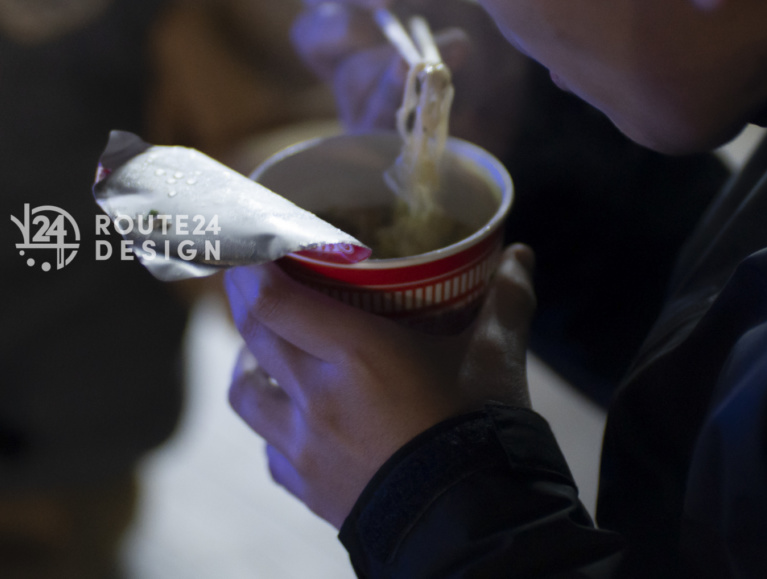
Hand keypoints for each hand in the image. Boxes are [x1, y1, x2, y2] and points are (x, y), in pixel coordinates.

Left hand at [225, 244, 536, 527]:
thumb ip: (505, 299)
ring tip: (268, 350)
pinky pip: (269, 449)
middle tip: (255, 277)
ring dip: (249, 362)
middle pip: (253, 333)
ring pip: (245, 393)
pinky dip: (273, 425)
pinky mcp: (307, 487)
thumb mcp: (497, 358)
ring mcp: (304, 447)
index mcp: (357, 355)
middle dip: (245, 297)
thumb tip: (521, 255)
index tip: (253, 239)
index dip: (251, 263)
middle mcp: (317, 398)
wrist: (471, 526)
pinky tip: (297, 421)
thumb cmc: (481, 433)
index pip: (273, 298)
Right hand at [291, 0, 527, 152]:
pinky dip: (407, 90)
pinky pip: (376, 116)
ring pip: (350, 76)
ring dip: (395, 55)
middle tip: (392, 0)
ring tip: (451, 42)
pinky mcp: (376, 140)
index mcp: (349, 19)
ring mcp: (356, 103)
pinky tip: (436, 72)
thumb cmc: (472, 40)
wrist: (516, 99)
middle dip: (350, 15)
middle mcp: (344, 62)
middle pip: (310, 34)